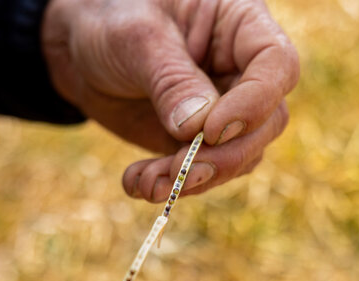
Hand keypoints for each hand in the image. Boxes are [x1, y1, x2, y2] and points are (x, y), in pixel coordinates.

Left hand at [42, 0, 298, 201]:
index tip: (211, 131)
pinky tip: (137, 183)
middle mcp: (240, 71)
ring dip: (196, 178)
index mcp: (239, 26)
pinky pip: (203, 171)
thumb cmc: (111, 19)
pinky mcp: (197, 140)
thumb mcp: (136, 38)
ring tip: (148, 184)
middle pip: (268, 122)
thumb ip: (171, 81)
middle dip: (225, 156)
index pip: (277, 66)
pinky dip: (172, 184)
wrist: (81, 47)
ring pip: (239, 157)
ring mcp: (222, 110)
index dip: (256, 103)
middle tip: (180, 171)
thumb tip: (199, 130)